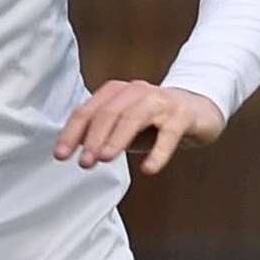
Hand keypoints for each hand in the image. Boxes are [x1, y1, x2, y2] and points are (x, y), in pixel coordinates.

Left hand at [55, 80, 225, 174]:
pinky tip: (149, 168)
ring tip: (105, 159)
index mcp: (115, 92)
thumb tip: (78, 152)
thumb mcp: (124, 128)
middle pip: (107, 113)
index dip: (71, 133)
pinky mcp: (182, 115)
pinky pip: (168, 133)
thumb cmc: (154, 121)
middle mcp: (135, 91)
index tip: (61, 155)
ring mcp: (160, 101)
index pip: (87, 111)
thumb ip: (102, 136)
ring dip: (116, 139)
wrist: (198, 111)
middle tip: (84, 163)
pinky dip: (158, 152)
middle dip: (93, 138)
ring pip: (133, 117)